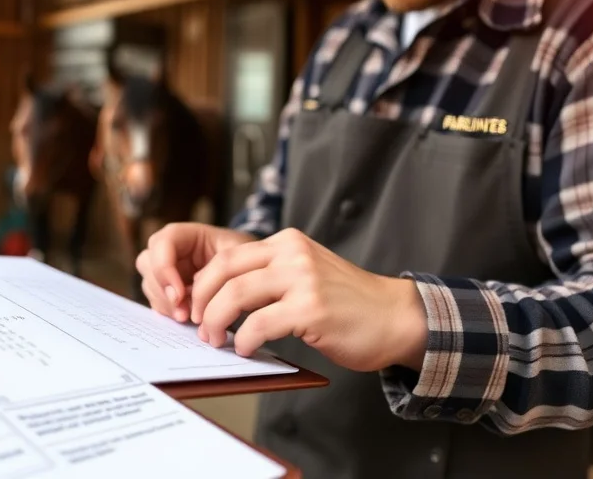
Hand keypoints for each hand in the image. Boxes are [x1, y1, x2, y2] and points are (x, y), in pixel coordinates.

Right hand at [135, 223, 257, 322]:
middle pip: (148, 263)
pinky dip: (169, 312)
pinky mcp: (168, 289)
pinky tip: (188, 318)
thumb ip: (218, 268)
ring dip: (166, 305)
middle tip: (183, 313)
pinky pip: (157, 301)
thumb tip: (194, 292)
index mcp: (187, 234)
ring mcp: (167, 270)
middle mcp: (171, 250)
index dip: (164, 268)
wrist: (251, 270)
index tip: (179, 294)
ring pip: (149, 284)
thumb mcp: (239, 255)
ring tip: (189, 318)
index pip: (163, 242)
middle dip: (162, 291)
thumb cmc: (246, 256)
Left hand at [191, 228, 428, 372]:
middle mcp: (293, 253)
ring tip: (215, 339)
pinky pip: (260, 323)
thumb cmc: (349, 303)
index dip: (204, 284)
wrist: (395, 316)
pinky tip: (245, 349)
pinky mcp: (311, 308)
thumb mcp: (308, 273)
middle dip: (202, 301)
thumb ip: (273, 275)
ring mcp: (302, 279)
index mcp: (287, 242)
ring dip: (216, 321)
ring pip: (236, 295)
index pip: (228, 256)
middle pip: (224, 271)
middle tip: (197, 325)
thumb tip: (225, 296)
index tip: (197, 307)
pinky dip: (244, 339)